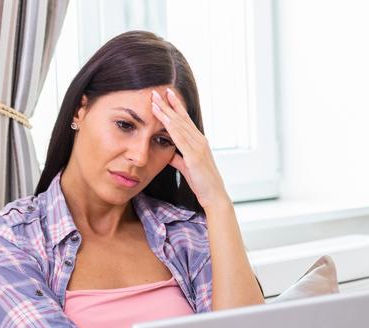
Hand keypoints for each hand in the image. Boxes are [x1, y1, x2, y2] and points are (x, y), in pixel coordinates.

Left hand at [151, 88, 229, 210]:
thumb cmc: (202, 183)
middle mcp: (200, 140)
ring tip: (154, 100)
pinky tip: (163, 118)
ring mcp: (198, 147)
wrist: (214, 196)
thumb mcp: (187, 167)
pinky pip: (180, 138)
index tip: (166, 95)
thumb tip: (168, 152)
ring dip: (166, 111)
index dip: (175, 107)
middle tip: (157, 91)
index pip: (185, 120)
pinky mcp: (194, 156)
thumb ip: (178, 158)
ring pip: (179, 125)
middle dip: (168, 104)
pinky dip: (170, 127)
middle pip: (181, 118)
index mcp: (198, 142)